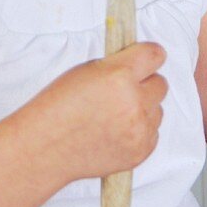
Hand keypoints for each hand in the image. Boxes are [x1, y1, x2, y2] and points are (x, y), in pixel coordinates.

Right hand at [32, 42, 167, 183]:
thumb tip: (140, 63)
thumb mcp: (85, 71)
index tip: (149, 59)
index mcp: (119, 75)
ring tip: (115, 115)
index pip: (154, 55)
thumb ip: (118, 65)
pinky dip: (140, 130)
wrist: (45, 147)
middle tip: (124, 90)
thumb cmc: (58, 107)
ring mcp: (139, 129)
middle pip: (160, 83)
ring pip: (158, 109)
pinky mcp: (140, 151)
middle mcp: (133, 102)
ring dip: (143, 109)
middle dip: (145, 84)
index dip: (151, 55)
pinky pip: (153, 133)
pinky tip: (117, 131)